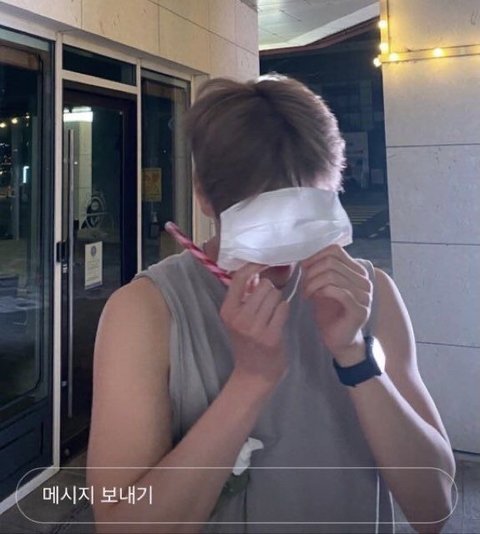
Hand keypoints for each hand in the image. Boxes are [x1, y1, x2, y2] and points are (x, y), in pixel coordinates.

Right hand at [220, 263, 289, 385]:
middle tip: (268, 301)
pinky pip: (283, 308)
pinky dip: (284, 311)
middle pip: (263, 285)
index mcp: (227, 311)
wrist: (254, 373)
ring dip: (278, 301)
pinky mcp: (271, 336)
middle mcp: (239, 318)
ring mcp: (254, 328)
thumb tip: (256, 269)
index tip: (263, 264)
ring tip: (273, 313)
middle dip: (270, 290)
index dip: (254, 267)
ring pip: (275, 296)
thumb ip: (243, 296)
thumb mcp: (237, 318)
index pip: (240, 278)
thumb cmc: (248, 340)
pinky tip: (279, 320)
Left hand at [300, 245, 371, 363]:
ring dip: (313, 283)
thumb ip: (320, 271)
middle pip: (331, 262)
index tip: (303, 267)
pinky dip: (320, 292)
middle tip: (303, 285)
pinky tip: (313, 298)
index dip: (315, 256)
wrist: (339, 341)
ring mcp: (365, 295)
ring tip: (306, 293)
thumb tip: (306, 257)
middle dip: (311, 272)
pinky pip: (338, 291)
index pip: (335, 250)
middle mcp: (365, 280)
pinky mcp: (360, 309)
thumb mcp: (323, 286)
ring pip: (332, 275)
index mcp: (357, 271)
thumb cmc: (330, 313)